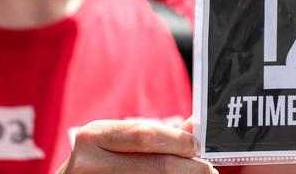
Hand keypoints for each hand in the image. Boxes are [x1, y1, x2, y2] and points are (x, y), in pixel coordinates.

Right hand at [57, 118, 217, 173]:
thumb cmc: (97, 161)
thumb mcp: (115, 141)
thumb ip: (151, 134)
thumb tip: (193, 126)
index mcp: (95, 135)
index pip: (145, 135)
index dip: (178, 141)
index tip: (197, 147)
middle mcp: (89, 162)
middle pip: (154, 166)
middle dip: (188, 168)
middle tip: (207, 170)